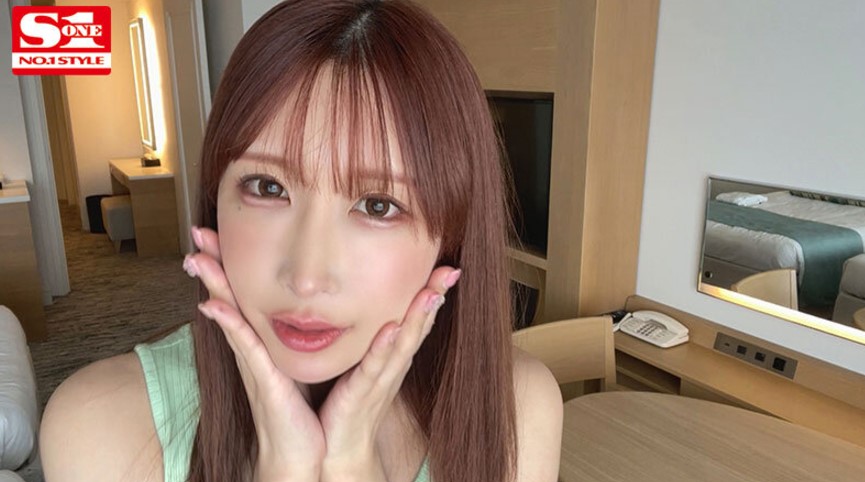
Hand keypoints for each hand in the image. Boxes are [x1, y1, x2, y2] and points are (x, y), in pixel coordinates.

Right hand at [185, 226, 323, 481]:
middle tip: (198, 233)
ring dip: (213, 286)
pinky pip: (245, 347)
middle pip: (228, 299)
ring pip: (230, 316)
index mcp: (262, 344)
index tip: (218, 234)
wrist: (296, 454)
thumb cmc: (298, 411)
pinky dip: (228, 324)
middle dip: (213, 265)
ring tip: (196, 257)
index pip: (242, 297)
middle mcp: (252, 351)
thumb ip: (292, 342)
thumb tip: (302, 314)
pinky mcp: (262, 380)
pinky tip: (213, 304)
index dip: (229, 267)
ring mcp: (253, 364)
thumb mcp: (295, 367)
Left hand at [317, 266, 460, 480]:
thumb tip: (377, 308)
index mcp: (394, 356)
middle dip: (434, 298)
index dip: (433, 294)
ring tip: (430, 293)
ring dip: (418, 318)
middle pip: (419, 326)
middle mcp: (394, 365)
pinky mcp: (361, 393)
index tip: (446, 266)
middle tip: (450, 270)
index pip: (418, 319)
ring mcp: (381, 379)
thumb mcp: (367, 365)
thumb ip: (374, 339)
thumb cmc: (351, 402)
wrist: (342, 446)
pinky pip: (374, 368)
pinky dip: (384, 348)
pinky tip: (391, 329)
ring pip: (404, 344)